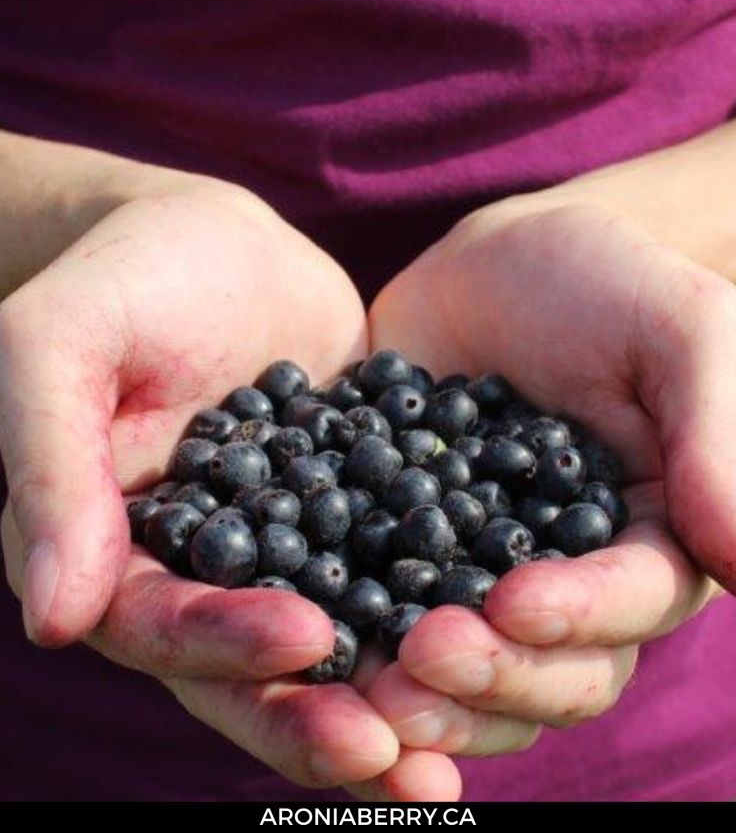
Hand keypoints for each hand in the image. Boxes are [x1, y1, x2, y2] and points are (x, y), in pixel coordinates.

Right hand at [0, 180, 406, 792]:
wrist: (216, 234)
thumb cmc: (121, 275)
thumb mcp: (57, 345)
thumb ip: (52, 468)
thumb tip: (53, 617)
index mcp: (111, 550)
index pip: (158, 626)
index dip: (226, 646)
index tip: (309, 640)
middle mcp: (194, 570)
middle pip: (244, 669)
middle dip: (313, 716)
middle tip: (395, 754)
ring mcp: (277, 548)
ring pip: (322, 644)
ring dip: (381, 699)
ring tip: (454, 753)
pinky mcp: (346, 513)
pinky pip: (385, 575)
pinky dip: (429, 615)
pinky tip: (497, 641)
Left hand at [365, 198, 730, 783]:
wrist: (500, 262)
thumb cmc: (607, 283)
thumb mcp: (680, 329)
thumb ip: (717, 441)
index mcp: (650, 540)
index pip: (630, 604)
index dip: (578, 617)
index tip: (515, 602)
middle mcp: (573, 581)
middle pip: (552, 670)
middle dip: (493, 675)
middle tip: (421, 652)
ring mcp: (484, 576)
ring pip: (472, 672)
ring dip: (426, 692)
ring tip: (364, 684)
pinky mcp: (405, 554)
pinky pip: (384, 615)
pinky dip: (355, 642)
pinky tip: (313, 648)